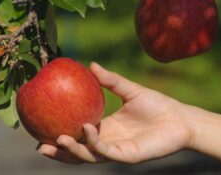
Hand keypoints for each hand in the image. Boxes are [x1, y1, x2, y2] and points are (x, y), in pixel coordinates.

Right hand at [38, 62, 191, 163]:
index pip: (80, 135)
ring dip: (73, 150)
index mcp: (107, 128)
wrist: (180, 118)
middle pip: (80, 151)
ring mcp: (118, 150)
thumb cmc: (157, 105)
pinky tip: (88, 130)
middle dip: (61, 151)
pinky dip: (96, 144)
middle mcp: (109, 141)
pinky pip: (109, 152)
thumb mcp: (130, 90)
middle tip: (40, 145)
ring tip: (58, 138)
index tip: (43, 128)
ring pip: (90, 155)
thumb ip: (111, 80)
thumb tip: (90, 64)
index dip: (62, 135)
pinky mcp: (129, 155)